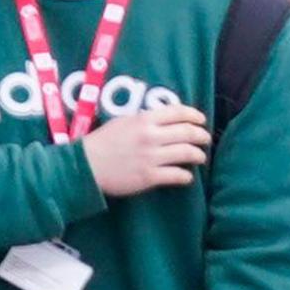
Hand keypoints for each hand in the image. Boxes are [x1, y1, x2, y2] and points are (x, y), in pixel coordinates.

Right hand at [80, 101, 210, 197]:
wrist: (84, 166)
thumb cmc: (100, 142)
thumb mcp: (122, 122)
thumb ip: (144, 120)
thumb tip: (164, 121)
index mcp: (143, 120)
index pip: (178, 112)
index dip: (194, 115)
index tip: (201, 120)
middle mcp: (150, 136)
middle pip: (188, 132)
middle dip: (201, 136)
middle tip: (205, 139)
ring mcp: (151, 157)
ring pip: (188, 153)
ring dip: (198, 155)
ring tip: (199, 157)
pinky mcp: (149, 177)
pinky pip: (178, 175)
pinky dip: (186, 176)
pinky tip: (185, 176)